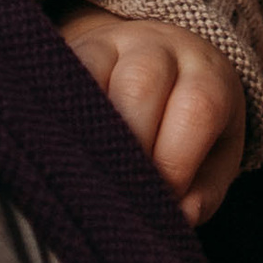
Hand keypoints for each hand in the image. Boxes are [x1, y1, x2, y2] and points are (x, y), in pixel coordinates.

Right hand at [58, 12, 245, 225]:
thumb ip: (203, 192)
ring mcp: (113, 44)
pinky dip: (53, 112)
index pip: (197, 110)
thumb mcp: (212, 157)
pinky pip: (57, 74)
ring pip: (93, 74)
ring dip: (85, 132)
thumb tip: (179, 218)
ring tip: (78, 178)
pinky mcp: (72, 50)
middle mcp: (162, 51)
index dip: (174, 161)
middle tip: (115, 193)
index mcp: (208, 76)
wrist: (163, 62)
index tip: (158, 203)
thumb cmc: (187, 126)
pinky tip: (50, 148)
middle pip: (142, 85)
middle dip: (126, 147)